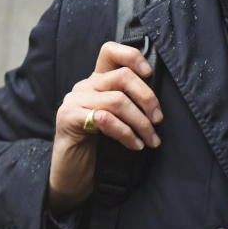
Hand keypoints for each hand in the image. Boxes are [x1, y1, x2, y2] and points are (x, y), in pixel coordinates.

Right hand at [47, 42, 162, 213]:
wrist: (72, 177)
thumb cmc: (99, 148)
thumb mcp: (117, 120)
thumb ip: (128, 103)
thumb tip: (157, 102)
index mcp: (97, 81)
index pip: (110, 51)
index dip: (133, 56)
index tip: (150, 73)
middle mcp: (84, 86)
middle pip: (123, 76)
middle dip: (147, 98)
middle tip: (158, 120)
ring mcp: (74, 101)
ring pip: (118, 100)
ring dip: (141, 122)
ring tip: (151, 140)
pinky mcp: (68, 118)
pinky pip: (104, 118)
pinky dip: (125, 133)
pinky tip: (135, 145)